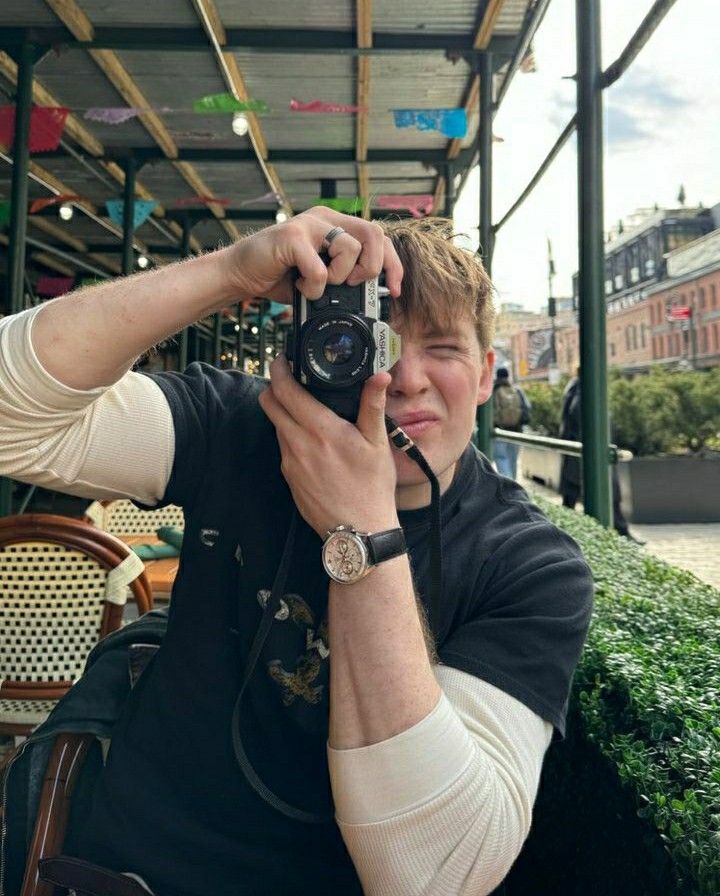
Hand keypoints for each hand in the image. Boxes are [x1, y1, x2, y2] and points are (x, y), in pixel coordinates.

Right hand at [221, 206, 402, 303]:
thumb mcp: (320, 278)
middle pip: (374, 234)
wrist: (240, 273)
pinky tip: (299, 287)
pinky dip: (313, 288)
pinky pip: (320, 270)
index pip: (379, 237)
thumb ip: (344, 279)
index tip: (394, 291)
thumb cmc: (280, 276)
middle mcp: (325, 218)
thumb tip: (374, 298)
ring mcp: (309, 224)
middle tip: (352, 285)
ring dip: (339, 278)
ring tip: (317, 285)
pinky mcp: (292, 236)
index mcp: (336, 225)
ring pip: (350, 248)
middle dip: (372, 268)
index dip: (392, 265)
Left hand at [258, 355, 398, 537]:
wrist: (358, 531)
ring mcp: (290, 462)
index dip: (279, 369)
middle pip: (268, 403)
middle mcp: (297, 444)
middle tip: (291, 379)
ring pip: (276, 425)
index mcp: (319, 430)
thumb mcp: (378, 443)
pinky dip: (292, 436)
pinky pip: (284, 447)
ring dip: (285, 413)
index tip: (284, 359)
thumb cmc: (372, 488)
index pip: (284, 390)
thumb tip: (378, 374)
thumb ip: (373, 405)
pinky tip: (312, 441)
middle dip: (275, 386)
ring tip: (307, 410)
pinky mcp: (289, 478)